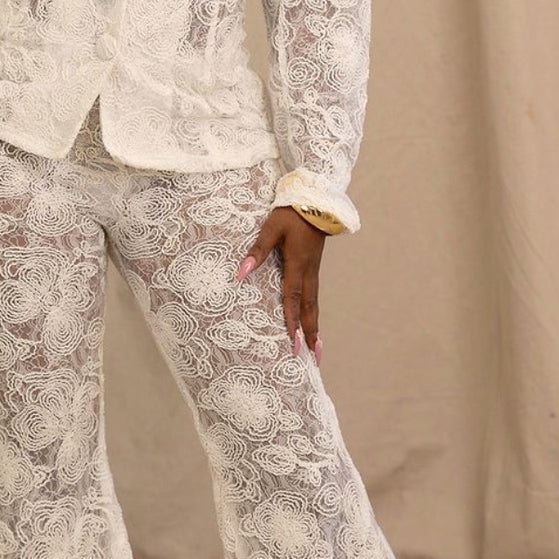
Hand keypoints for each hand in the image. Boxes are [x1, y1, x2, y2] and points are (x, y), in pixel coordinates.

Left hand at [236, 208, 325, 363]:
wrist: (317, 200)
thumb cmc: (292, 213)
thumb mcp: (271, 228)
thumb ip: (257, 250)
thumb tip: (241, 272)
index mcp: (298, 265)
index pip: (292, 299)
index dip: (291, 322)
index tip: (293, 343)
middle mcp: (308, 272)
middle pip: (310, 309)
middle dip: (311, 334)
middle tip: (313, 358)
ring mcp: (313, 270)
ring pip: (314, 304)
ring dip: (315, 326)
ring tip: (317, 347)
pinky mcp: (314, 267)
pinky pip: (314, 295)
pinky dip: (313, 312)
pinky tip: (311, 320)